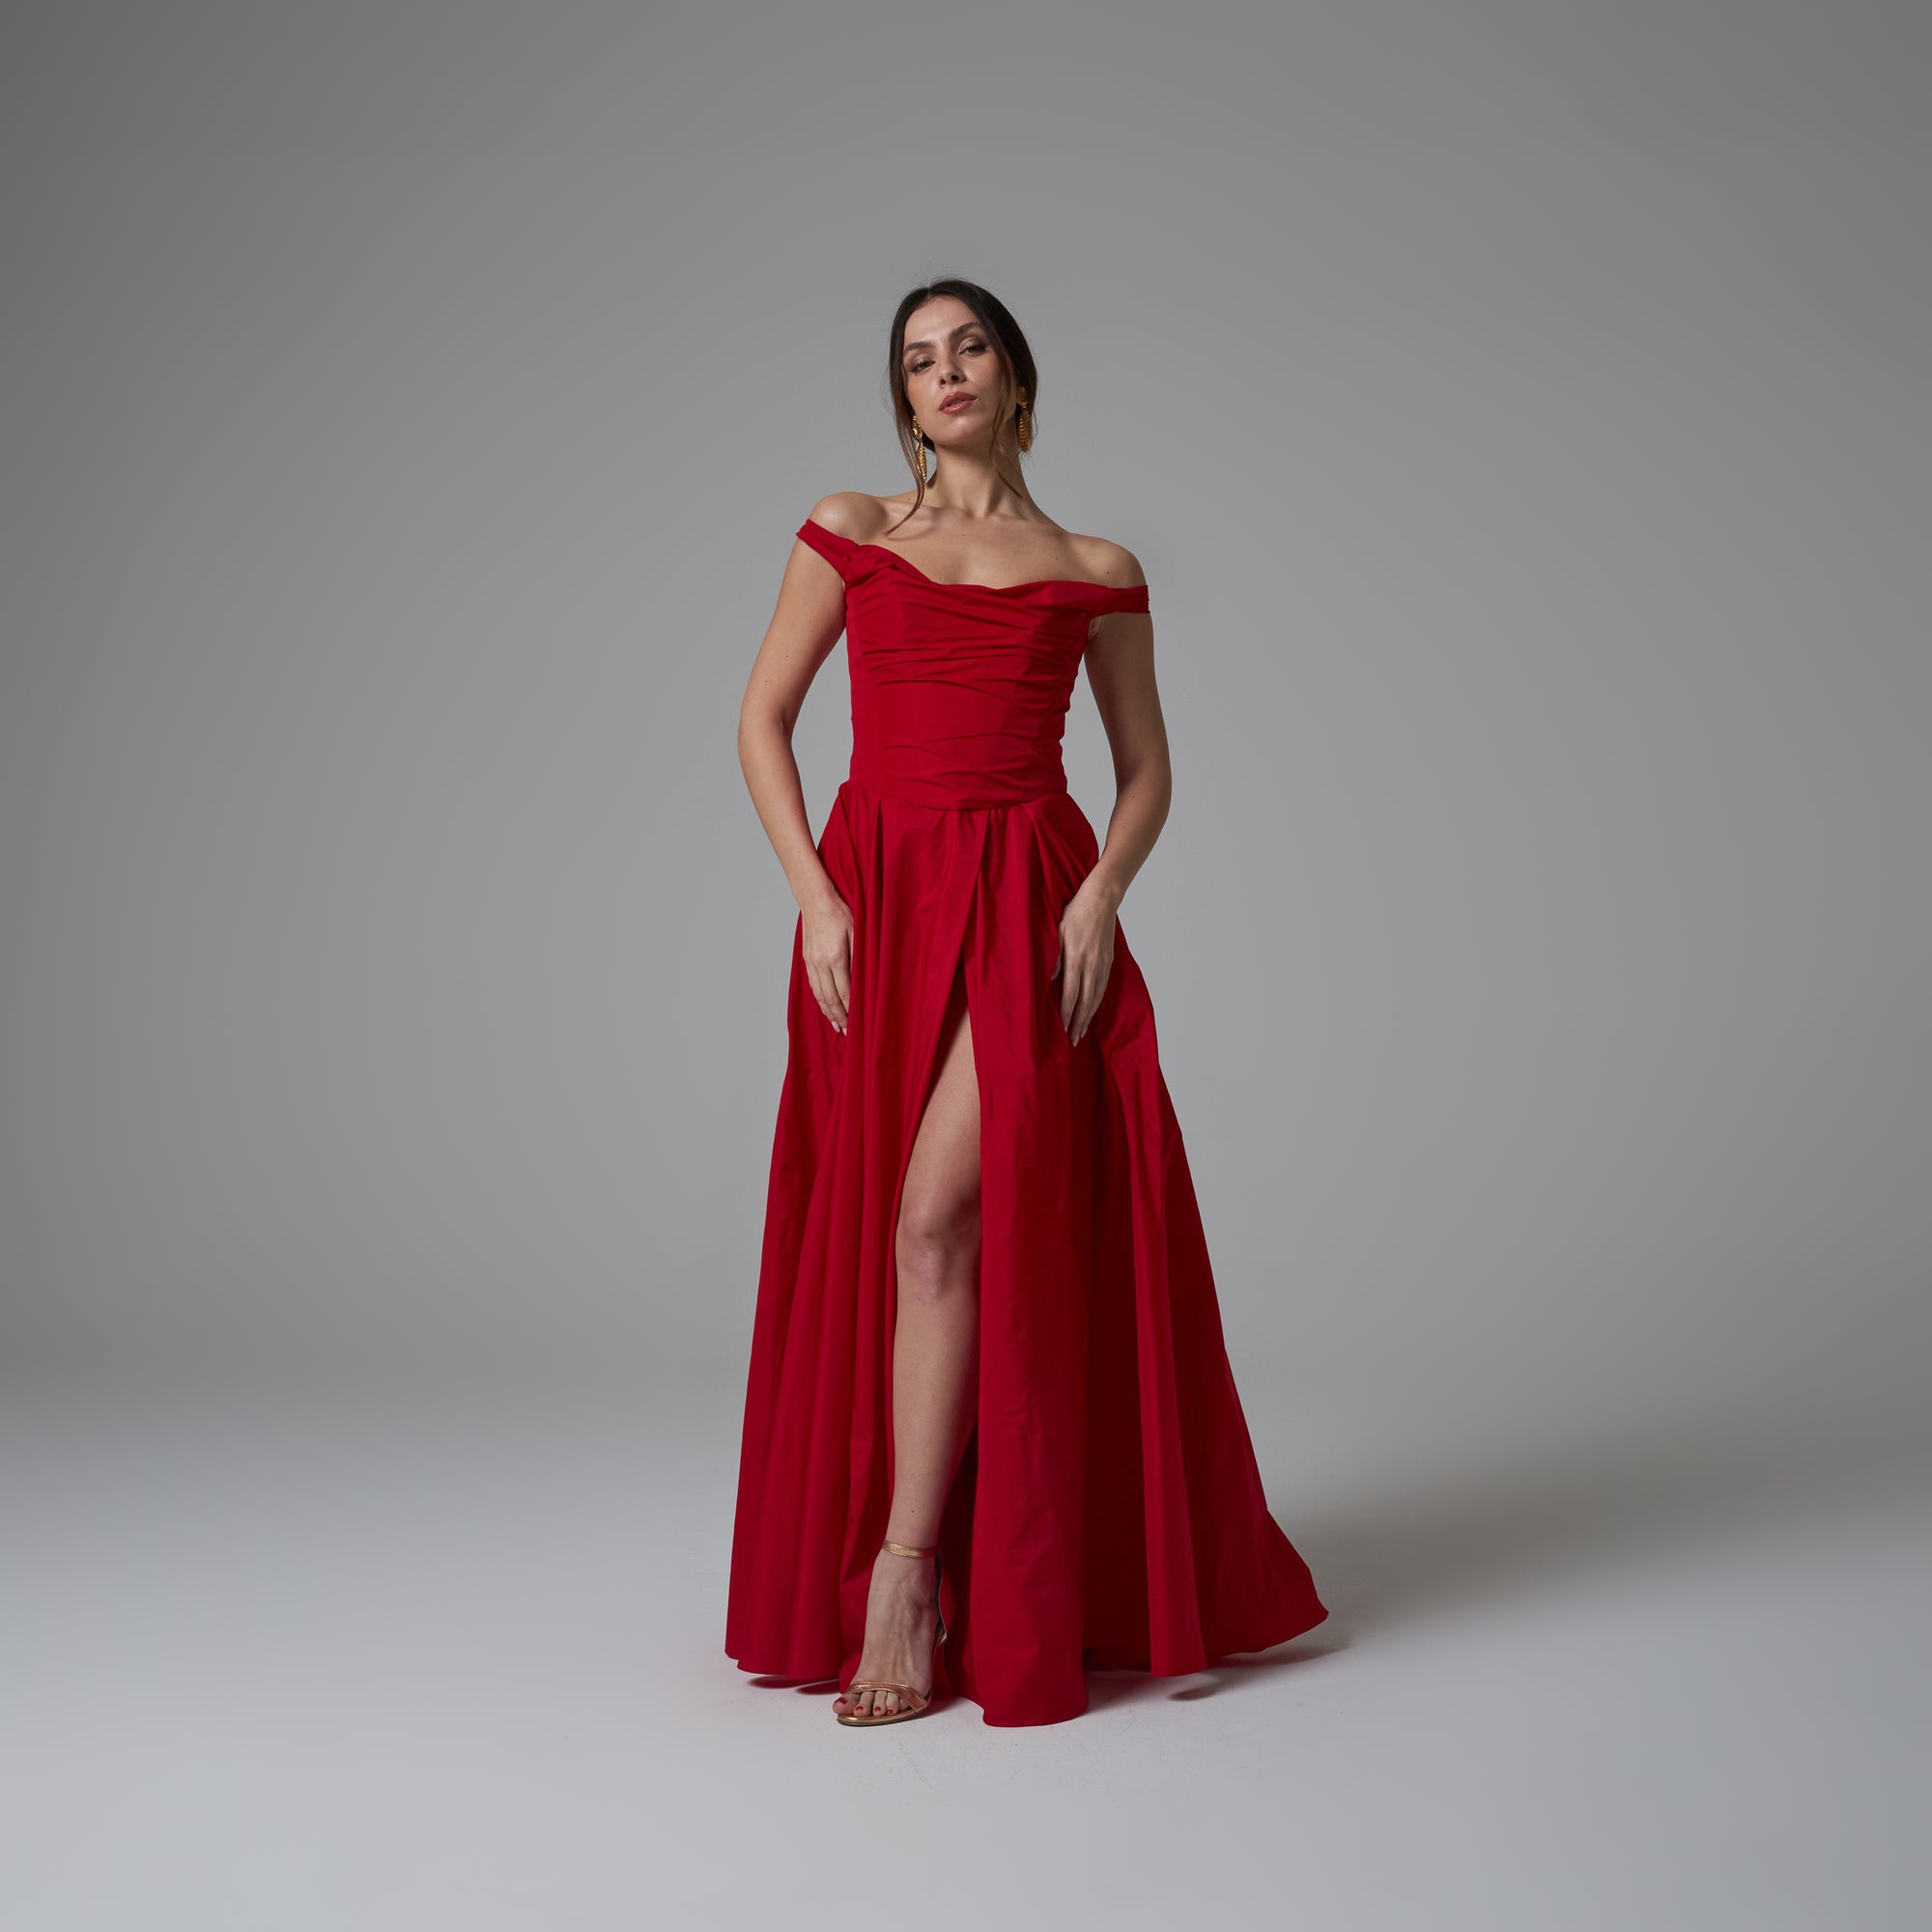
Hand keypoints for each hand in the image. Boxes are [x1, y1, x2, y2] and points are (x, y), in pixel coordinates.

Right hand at [801, 891, 852, 1033]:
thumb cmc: (840, 911)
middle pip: (830, 998)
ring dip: (828, 1012)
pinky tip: (825, 1006)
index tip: (857, 1024)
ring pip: (819, 994)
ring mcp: (811, 962)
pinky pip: (813, 985)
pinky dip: (820, 999)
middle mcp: (820, 963)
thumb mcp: (858, 931)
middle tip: (847, 1032)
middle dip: (839, 1017)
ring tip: (836, 1025)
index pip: (845, 992)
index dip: (851, 1010)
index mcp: (835, 957)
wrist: (815, 899)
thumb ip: (860, 956)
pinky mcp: (807, 959)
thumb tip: (864, 980)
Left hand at [1049, 878, 1117, 1046]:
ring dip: (1089, 1016)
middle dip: (1079, 1022)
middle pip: (1086, 1001)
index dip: (1067, 1014)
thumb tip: (1050, 980)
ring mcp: (1103, 964)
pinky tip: (1093, 1009)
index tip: (1063, 1028)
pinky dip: (1097, 1002)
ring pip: (1096, 997)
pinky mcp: (1109, 961)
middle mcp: (1092, 965)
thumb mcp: (1057, 932)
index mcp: (1076, 958)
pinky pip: (1103, 987)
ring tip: (1082, 1031)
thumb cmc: (1075, 913)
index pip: (1071, 994)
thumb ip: (1054, 958)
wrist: (1101, 899)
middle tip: (1074, 1040)